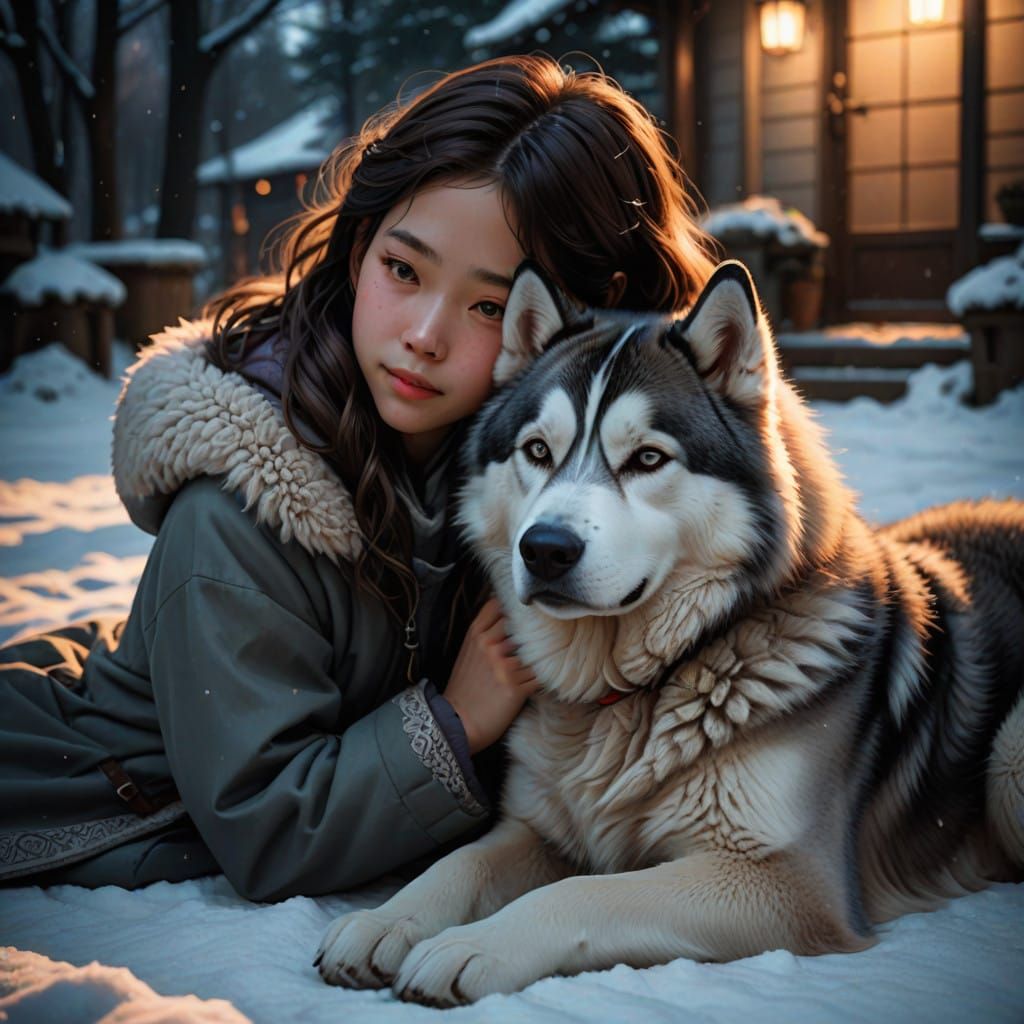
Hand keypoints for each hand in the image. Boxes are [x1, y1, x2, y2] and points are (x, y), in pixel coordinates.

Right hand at [442, 597, 536, 753]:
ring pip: (536, 650)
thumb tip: (508, 620)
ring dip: (545, 655)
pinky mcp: (515, 688)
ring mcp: (503, 666)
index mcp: (476, 635)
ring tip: (549, 659)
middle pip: (523, 623)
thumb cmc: (464, 688)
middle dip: (535, 628)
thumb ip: (485, 635)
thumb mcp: (467, 653)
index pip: (499, 605)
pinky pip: (540, 676)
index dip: (513, 607)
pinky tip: (546, 679)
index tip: (523, 613)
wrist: (456, 723)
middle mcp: (490, 646)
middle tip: (547, 633)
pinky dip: (545, 677)